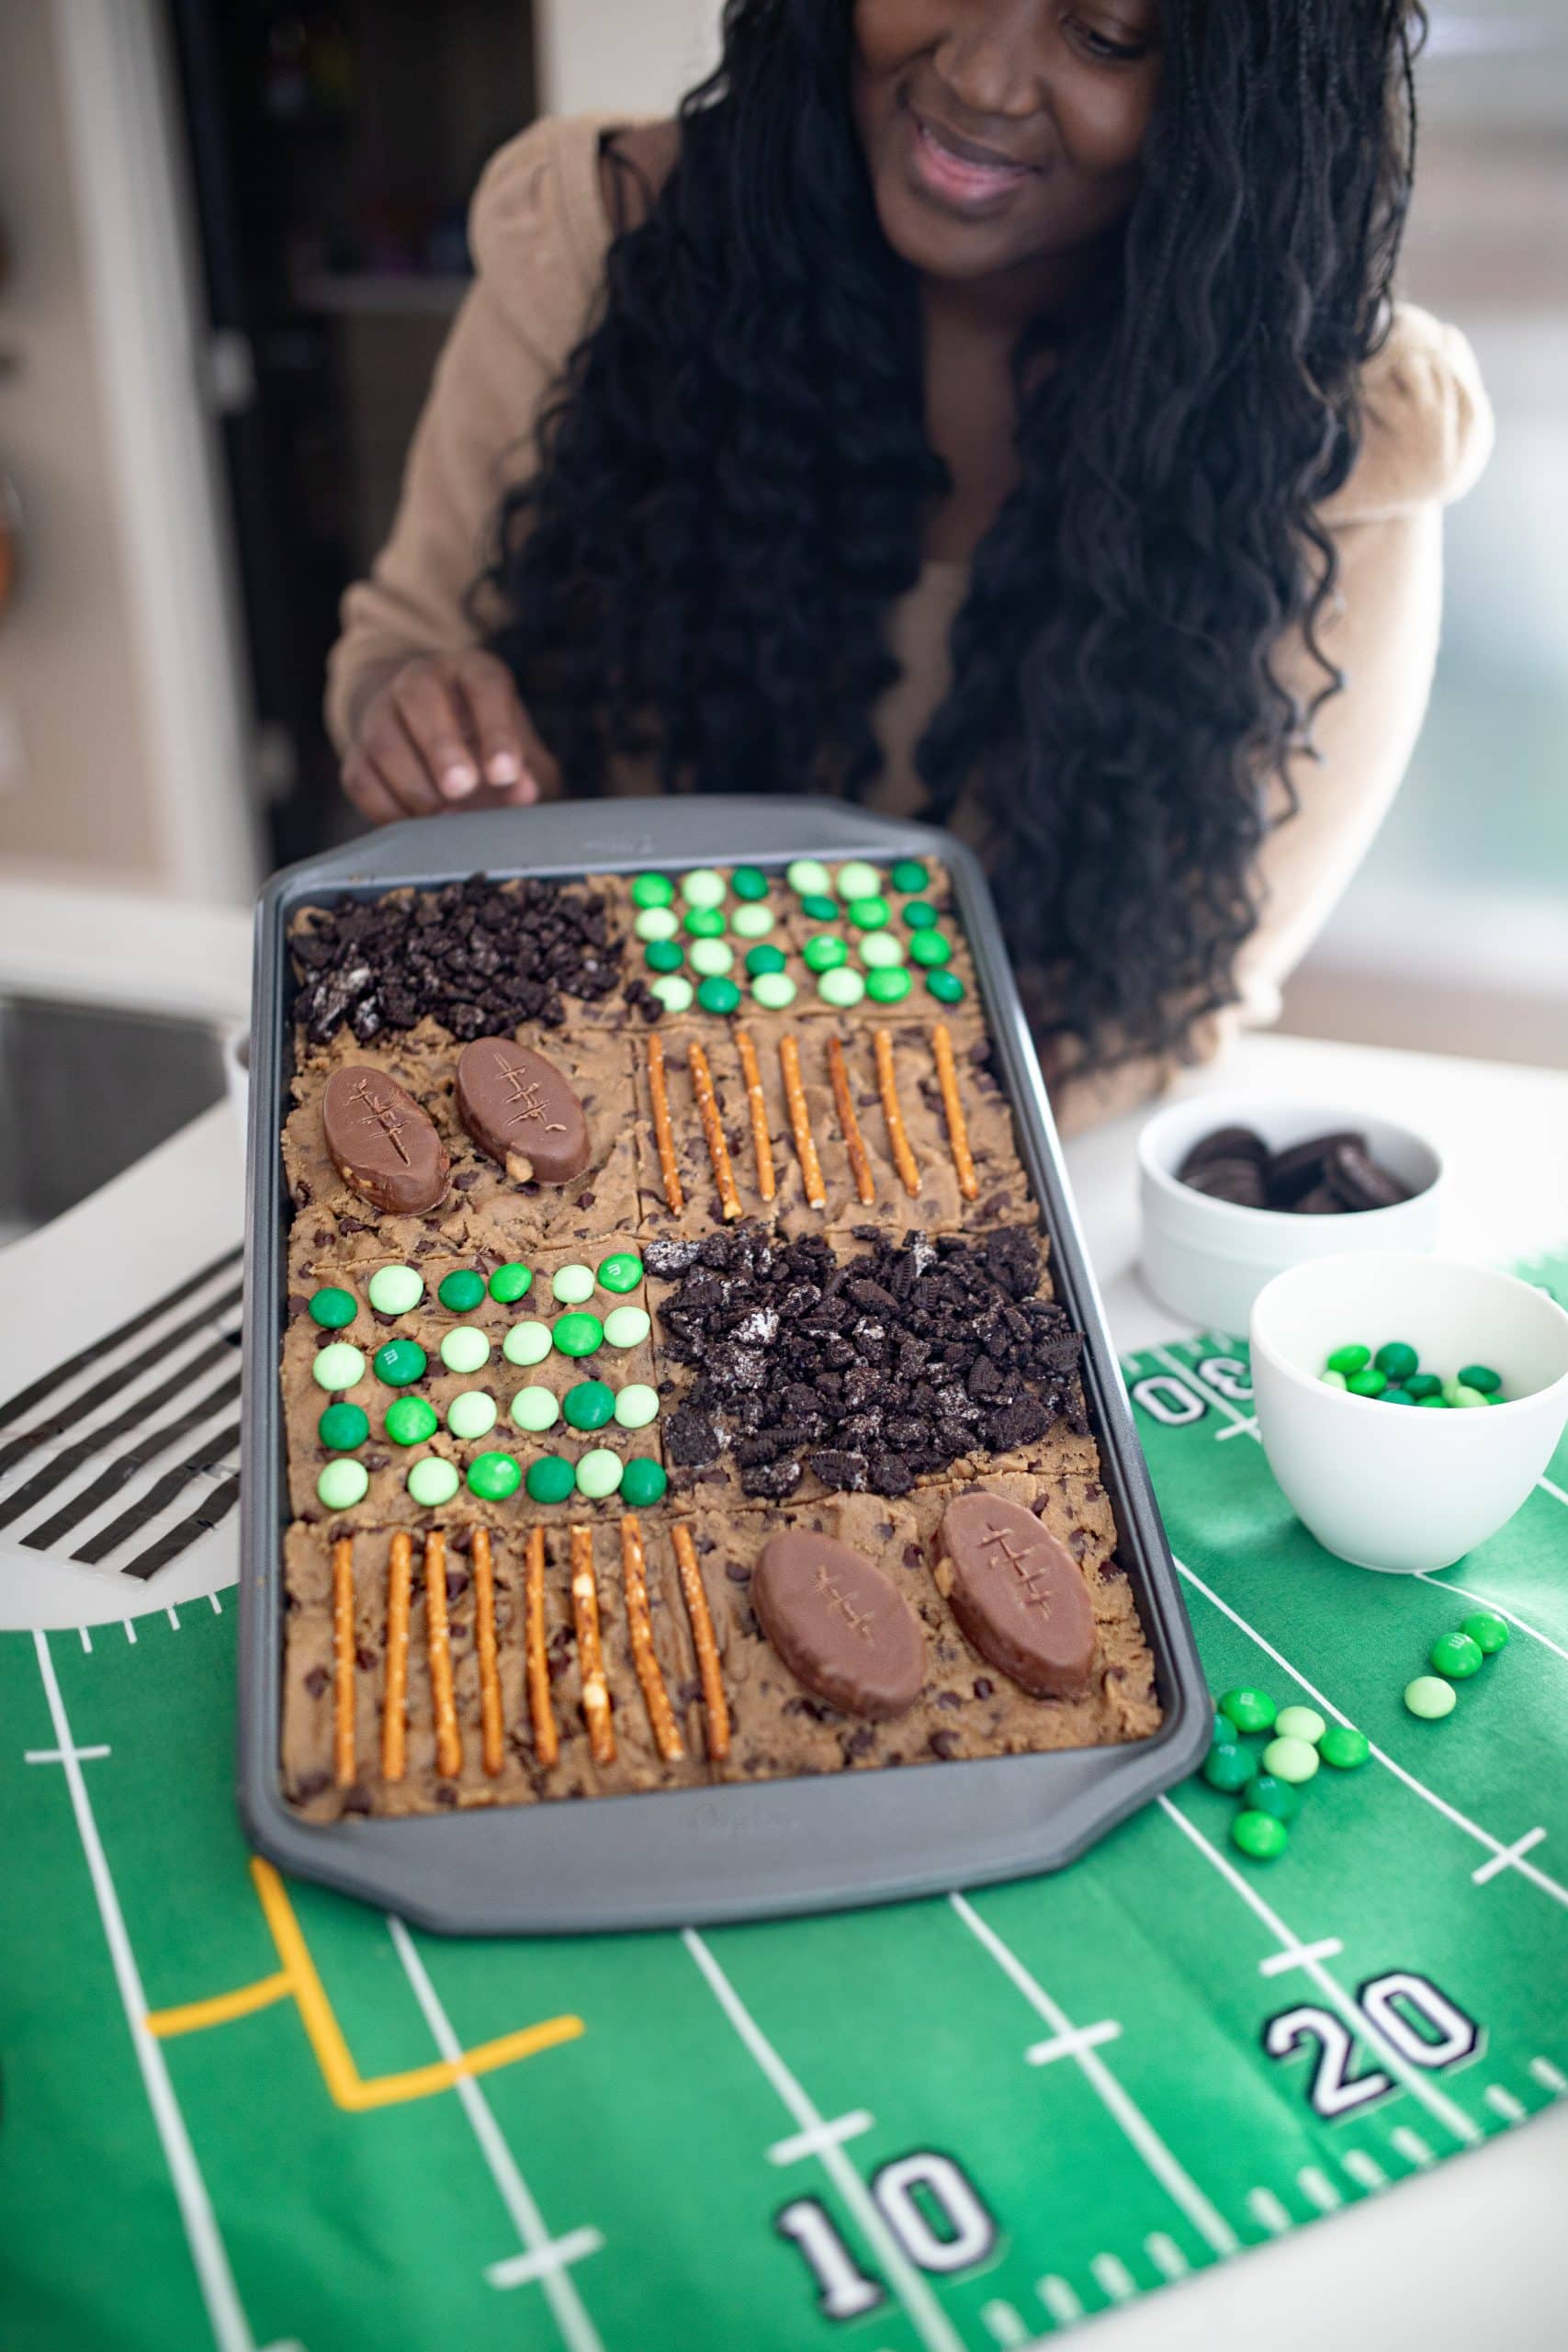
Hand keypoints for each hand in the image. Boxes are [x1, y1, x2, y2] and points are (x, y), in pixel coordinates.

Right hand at [342, 649, 558, 821]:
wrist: (429, 731)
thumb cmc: (487, 744)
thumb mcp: (520, 751)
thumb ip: (528, 772)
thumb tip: (523, 793)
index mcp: (471, 671)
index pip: (484, 684)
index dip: (496, 730)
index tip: (504, 774)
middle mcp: (421, 680)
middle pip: (419, 695)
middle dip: (441, 746)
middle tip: (462, 789)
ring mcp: (381, 711)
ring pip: (382, 738)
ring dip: (412, 783)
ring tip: (443, 814)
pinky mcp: (357, 751)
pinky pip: (360, 778)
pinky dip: (385, 807)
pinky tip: (414, 825)